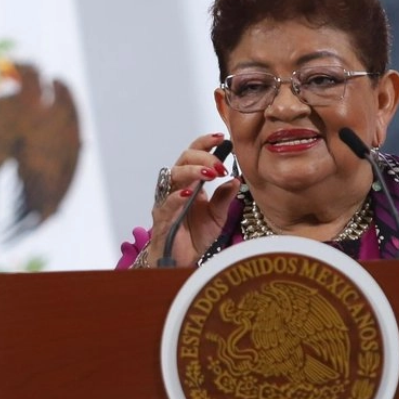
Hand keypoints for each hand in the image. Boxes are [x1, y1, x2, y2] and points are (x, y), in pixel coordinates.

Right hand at [145, 132, 238, 266]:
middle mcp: (177, 188)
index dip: (205, 144)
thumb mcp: (217, 217)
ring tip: (210, 173)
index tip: (221, 137)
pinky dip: (176, 196)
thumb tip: (236, 180)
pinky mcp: (161, 219)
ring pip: (173, 176)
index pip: (194, 155)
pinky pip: (166, 203)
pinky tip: (189, 193)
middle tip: (220, 165)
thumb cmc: (194, 237)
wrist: (181, 261)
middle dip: (202, 157)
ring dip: (192, 171)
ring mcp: (167, 202)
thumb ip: (224, 199)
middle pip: (183, 160)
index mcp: (191, 184)